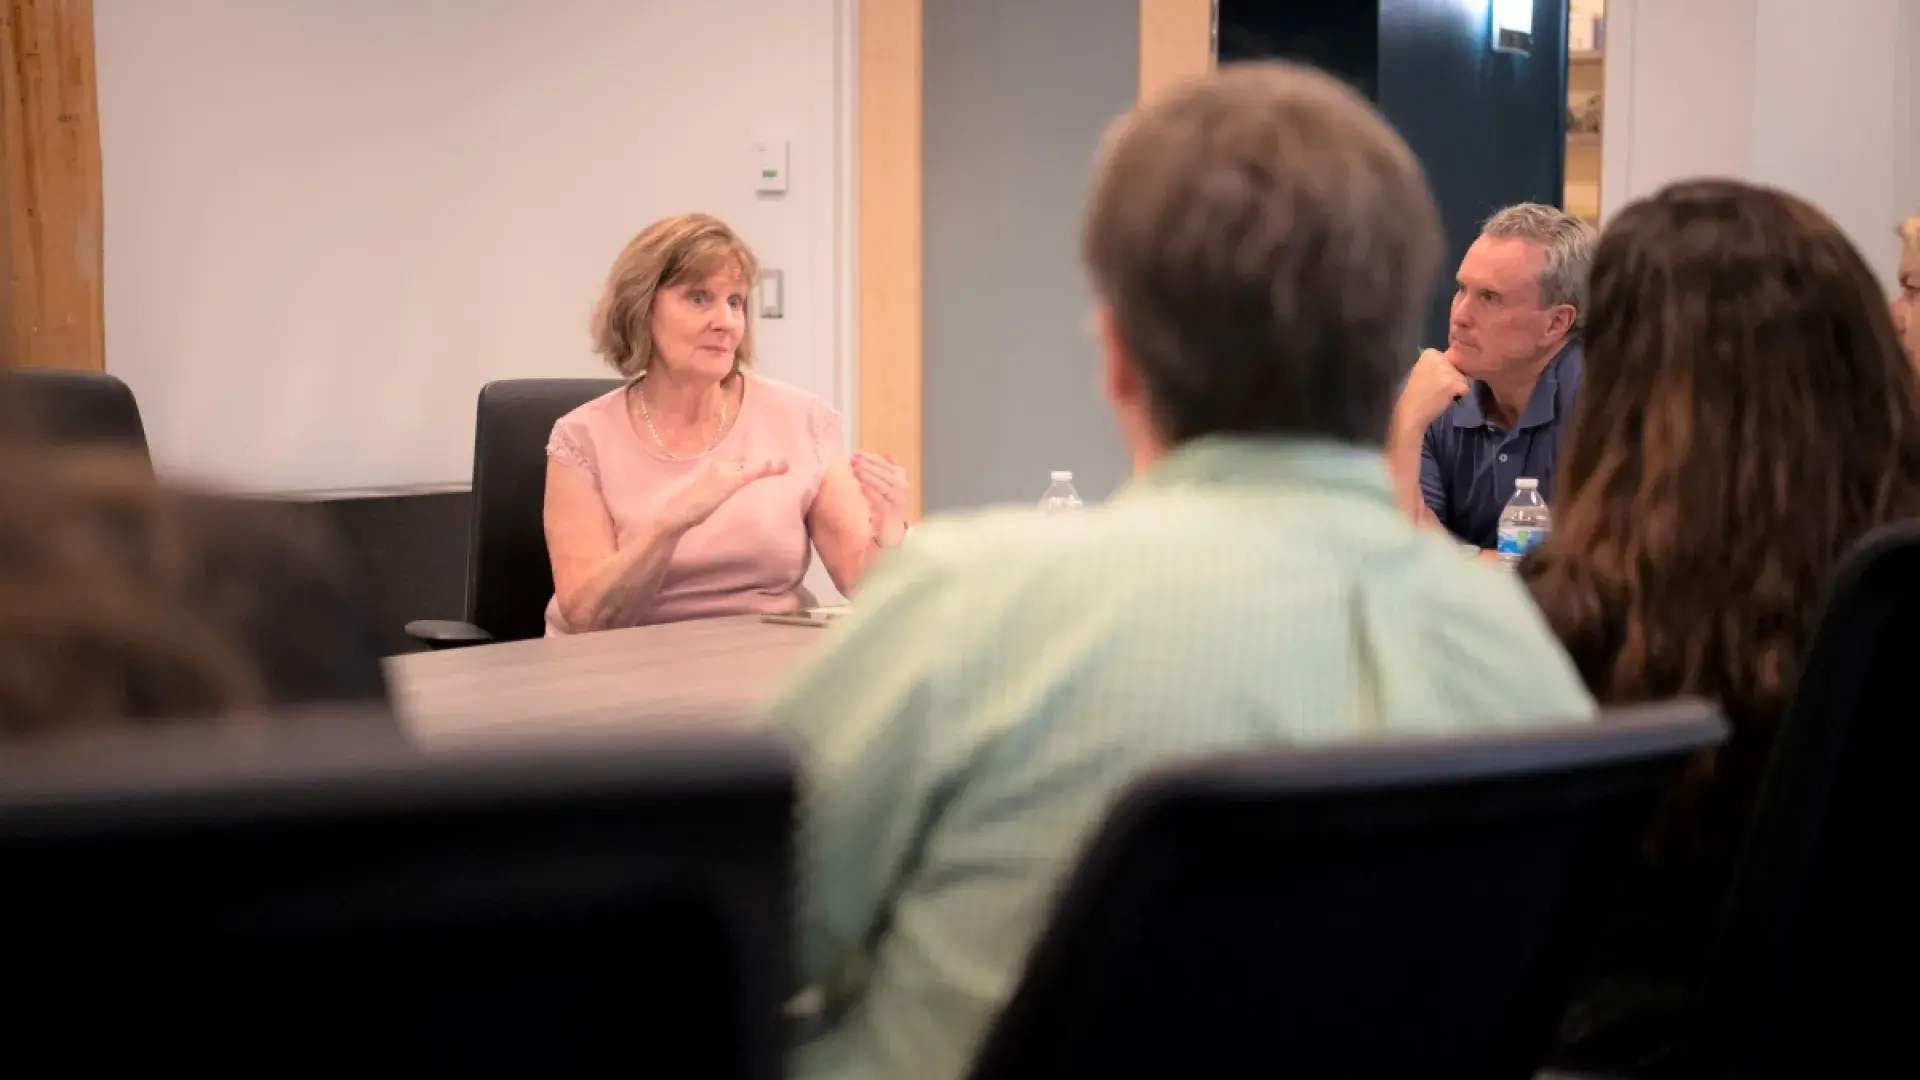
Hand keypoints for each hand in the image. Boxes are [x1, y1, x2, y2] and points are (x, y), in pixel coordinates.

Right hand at [665, 457, 788, 531]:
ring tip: (785, 465)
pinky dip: (761, 470)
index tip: (765, 463)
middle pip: (744, 463)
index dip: (749, 463)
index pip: (734, 462)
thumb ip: (708, 490)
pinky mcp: (727, 483)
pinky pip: (749, 474)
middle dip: (762, 465)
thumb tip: (713, 490)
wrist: (674, 513)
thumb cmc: (683, 508)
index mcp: (710, 468)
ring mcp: (723, 473)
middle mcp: (717, 466)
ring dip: (768, 468)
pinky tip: (772, 466)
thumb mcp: (699, 496)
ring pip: (749, 467)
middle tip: (782, 464)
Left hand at [852, 451, 910, 545]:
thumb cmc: (886, 503)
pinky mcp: (890, 511)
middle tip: (854, 461)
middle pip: (884, 473)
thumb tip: (887, 454)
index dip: (871, 458)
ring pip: (883, 485)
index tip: (857, 454)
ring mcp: (897, 499)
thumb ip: (884, 470)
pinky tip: (861, 487)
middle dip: (868, 466)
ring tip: (855, 471)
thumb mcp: (885, 484)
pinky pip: (880, 500)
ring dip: (869, 477)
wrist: (891, 528)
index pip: (886, 464)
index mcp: (900, 477)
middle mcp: (901, 487)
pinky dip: (871, 493)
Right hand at [1395, 348, 1471, 431]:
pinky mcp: (1453, 384)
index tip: (1434, 378)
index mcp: (1430, 353)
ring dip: (1456, 387)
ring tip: (1441, 393)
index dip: (1445, 370)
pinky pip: (1465, 388)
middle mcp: (1439, 358)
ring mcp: (1447, 371)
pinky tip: (1446, 398)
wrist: (1411, 410)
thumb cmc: (1416, 392)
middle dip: (1452, 377)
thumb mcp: (1422, 370)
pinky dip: (1459, 395)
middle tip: (1438, 387)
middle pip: (1457, 367)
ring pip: (1463, 378)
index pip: (1450, 357)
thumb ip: (1436, 364)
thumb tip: (1452, 362)